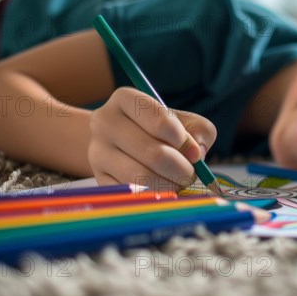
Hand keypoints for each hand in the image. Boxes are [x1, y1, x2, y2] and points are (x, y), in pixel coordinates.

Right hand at [88, 87, 216, 190]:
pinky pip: (133, 194)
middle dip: (183, 169)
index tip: (195, 153)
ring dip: (170, 185)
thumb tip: (198, 152)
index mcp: (125, 99)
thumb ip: (199, 130)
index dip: (184, 141)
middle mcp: (104, 122)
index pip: (160, 120)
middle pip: (154, 154)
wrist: (115, 143)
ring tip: (178, 182)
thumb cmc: (155, 130)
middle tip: (191, 174)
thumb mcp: (180, 120)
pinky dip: (155, 196)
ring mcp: (97, 152)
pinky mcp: (99, 178)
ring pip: (143, 177)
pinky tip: (161, 189)